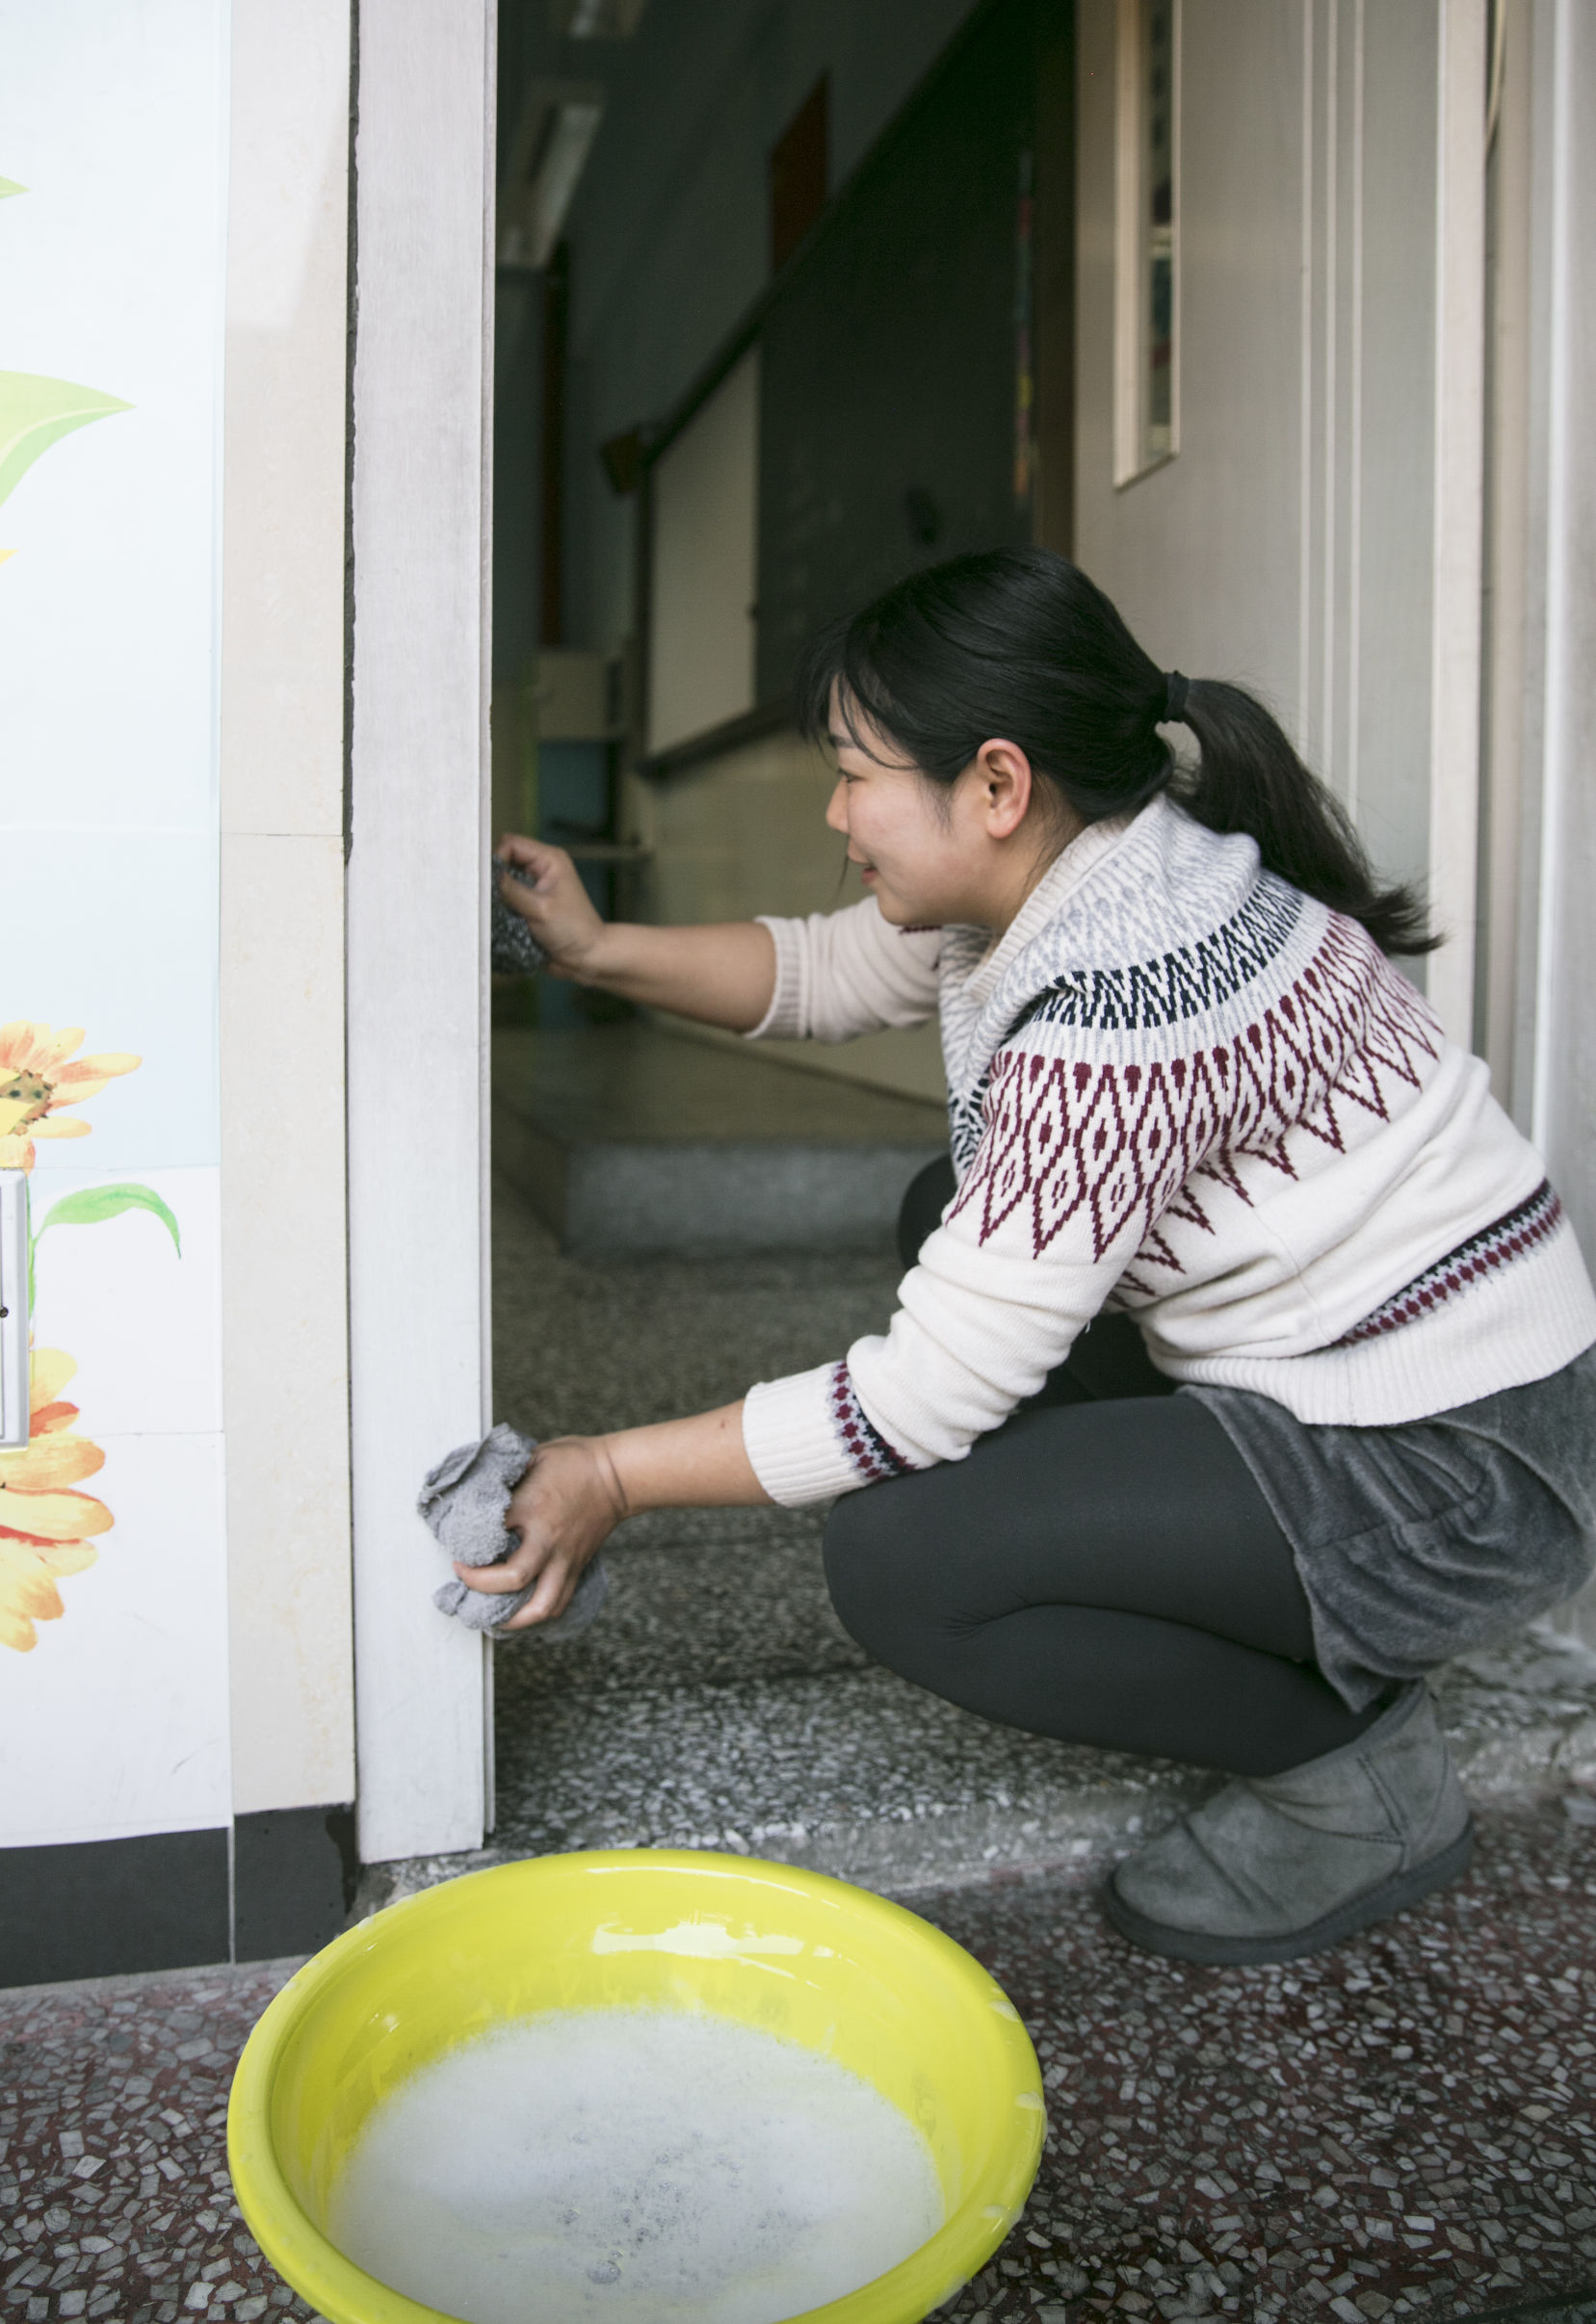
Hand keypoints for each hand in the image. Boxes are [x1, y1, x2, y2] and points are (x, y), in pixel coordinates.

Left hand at [455, 1436, 626, 1630]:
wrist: (618, 1477)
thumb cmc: (573, 1462)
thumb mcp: (531, 1457)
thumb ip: (504, 1478)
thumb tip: (474, 1493)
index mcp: (533, 1507)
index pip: (491, 1533)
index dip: (466, 1543)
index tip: (455, 1544)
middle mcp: (548, 1539)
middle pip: (513, 1579)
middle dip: (480, 1585)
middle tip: (463, 1575)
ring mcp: (565, 1559)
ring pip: (539, 1606)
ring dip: (510, 1618)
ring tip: (489, 1614)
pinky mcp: (576, 1569)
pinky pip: (557, 1604)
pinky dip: (536, 1616)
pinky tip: (519, 1613)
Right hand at [495, 833, 607, 978]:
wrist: (585, 957)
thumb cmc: (571, 930)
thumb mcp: (540, 909)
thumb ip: (512, 890)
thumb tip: (486, 877)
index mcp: (549, 859)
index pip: (512, 844)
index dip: (497, 858)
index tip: (487, 880)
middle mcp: (540, 868)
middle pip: (505, 859)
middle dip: (493, 875)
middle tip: (483, 894)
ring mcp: (534, 886)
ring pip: (503, 879)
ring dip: (495, 892)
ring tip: (488, 906)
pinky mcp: (528, 903)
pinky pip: (506, 897)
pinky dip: (499, 904)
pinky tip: (494, 914)